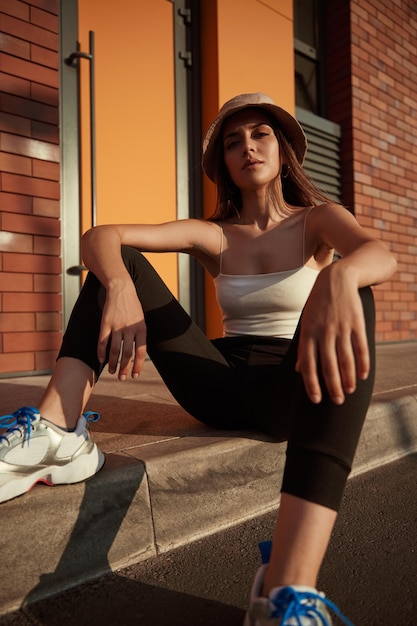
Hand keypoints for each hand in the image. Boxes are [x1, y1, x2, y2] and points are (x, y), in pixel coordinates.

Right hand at [97, 280, 146, 379]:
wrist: (121, 289)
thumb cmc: (133, 307)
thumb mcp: (141, 320)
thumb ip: (139, 336)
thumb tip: (136, 355)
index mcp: (141, 328)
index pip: (140, 352)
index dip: (138, 366)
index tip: (134, 375)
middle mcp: (129, 328)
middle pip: (127, 354)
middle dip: (124, 368)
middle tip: (122, 378)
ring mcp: (116, 326)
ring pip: (114, 350)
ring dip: (113, 364)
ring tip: (112, 372)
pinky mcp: (105, 323)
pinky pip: (102, 341)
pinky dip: (101, 353)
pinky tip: (101, 360)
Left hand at [295, 265, 369, 404]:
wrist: (336, 279)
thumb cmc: (317, 305)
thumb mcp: (305, 323)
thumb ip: (303, 348)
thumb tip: (299, 370)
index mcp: (308, 334)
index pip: (309, 365)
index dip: (312, 384)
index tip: (316, 400)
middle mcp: (323, 332)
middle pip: (329, 365)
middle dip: (333, 387)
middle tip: (337, 401)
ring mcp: (341, 327)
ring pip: (345, 359)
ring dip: (348, 378)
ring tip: (350, 391)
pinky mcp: (356, 323)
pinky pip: (360, 347)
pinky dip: (362, 363)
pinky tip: (362, 376)